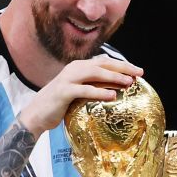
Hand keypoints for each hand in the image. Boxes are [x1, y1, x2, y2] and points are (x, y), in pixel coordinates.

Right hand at [18, 57, 143, 135]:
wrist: (36, 114)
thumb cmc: (59, 105)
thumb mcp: (78, 93)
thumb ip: (91, 87)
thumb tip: (113, 88)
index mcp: (78, 67)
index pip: (103, 62)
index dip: (121, 64)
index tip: (138, 70)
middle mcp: (74, 69)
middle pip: (102, 64)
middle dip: (122, 67)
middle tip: (139, 72)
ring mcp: (68, 79)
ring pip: (95, 73)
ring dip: (113, 76)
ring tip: (129, 82)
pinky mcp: (64, 92)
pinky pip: (85, 90)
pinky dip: (99, 92)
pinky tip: (112, 95)